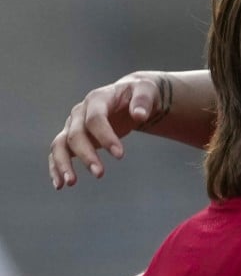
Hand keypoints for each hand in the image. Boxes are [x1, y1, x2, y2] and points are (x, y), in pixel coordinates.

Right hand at [48, 70, 167, 187]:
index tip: (120, 156)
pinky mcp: (73, 137)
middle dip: (86, 155)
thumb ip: (143, 101)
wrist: (130, 95)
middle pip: (76, 134)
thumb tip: (140, 115)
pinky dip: (57, 167)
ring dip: (63, 163)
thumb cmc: (140, 93)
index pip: (96, 118)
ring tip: (71, 183)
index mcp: (98, 99)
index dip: (106, 136)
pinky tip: (60, 184)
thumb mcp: (147, 90)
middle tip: (100, 174)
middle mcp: (80, 112)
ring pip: (60, 144)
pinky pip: (59, 152)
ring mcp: (74, 125)